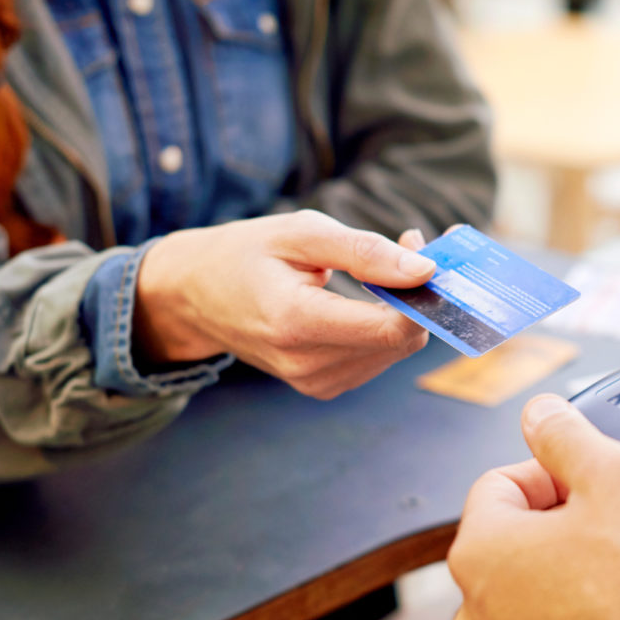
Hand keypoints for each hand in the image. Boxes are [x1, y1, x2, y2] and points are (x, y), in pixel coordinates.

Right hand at [134, 210, 432, 398]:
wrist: (194, 296)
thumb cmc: (247, 254)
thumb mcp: (302, 233)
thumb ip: (366, 252)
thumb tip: (425, 269)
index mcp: (296, 322)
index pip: (391, 328)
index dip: (423, 292)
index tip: (426, 249)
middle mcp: (305, 363)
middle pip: (401, 341)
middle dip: (416, 294)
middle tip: (407, 244)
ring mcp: (313, 382)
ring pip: (395, 352)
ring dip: (401, 310)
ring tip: (376, 269)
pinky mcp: (321, 387)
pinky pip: (376, 359)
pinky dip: (383, 328)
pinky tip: (363, 300)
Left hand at [448, 395, 619, 619]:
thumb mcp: (617, 477)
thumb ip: (569, 435)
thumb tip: (542, 413)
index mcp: (480, 551)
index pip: (503, 481)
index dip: (559, 470)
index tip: (597, 479)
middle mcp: (477, 610)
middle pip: (524, 535)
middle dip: (583, 516)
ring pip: (542, 587)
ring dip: (587, 564)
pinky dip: (588, 617)